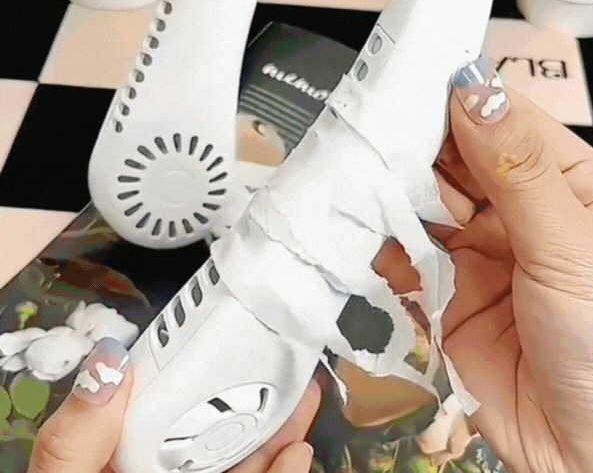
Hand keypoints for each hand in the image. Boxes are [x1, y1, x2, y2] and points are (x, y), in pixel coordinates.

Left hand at [28, 338, 320, 472]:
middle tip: (282, 361)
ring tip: (302, 396)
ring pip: (245, 463)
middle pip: (213, 432)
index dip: (193, 373)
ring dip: (279, 429)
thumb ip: (77, 440)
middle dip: (252, 394)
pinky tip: (297, 453)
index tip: (222, 344)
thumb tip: (109, 363)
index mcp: (126, 462)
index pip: (160, 408)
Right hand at [376, 55, 592, 472]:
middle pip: (456, 159)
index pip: (505, 123)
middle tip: (372, 130)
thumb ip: (520, 172)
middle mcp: (519, 213)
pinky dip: (383, 244)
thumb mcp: (576, 250)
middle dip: (416, 146)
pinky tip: (369, 233)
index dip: (461, 100)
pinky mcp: (443, 293)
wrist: (592, 461)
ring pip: (423, 203)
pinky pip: (404, 254)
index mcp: (568, 187)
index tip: (412, 79)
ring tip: (360, 176)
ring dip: (393, 192)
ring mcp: (477, 252)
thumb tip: (475, 97)